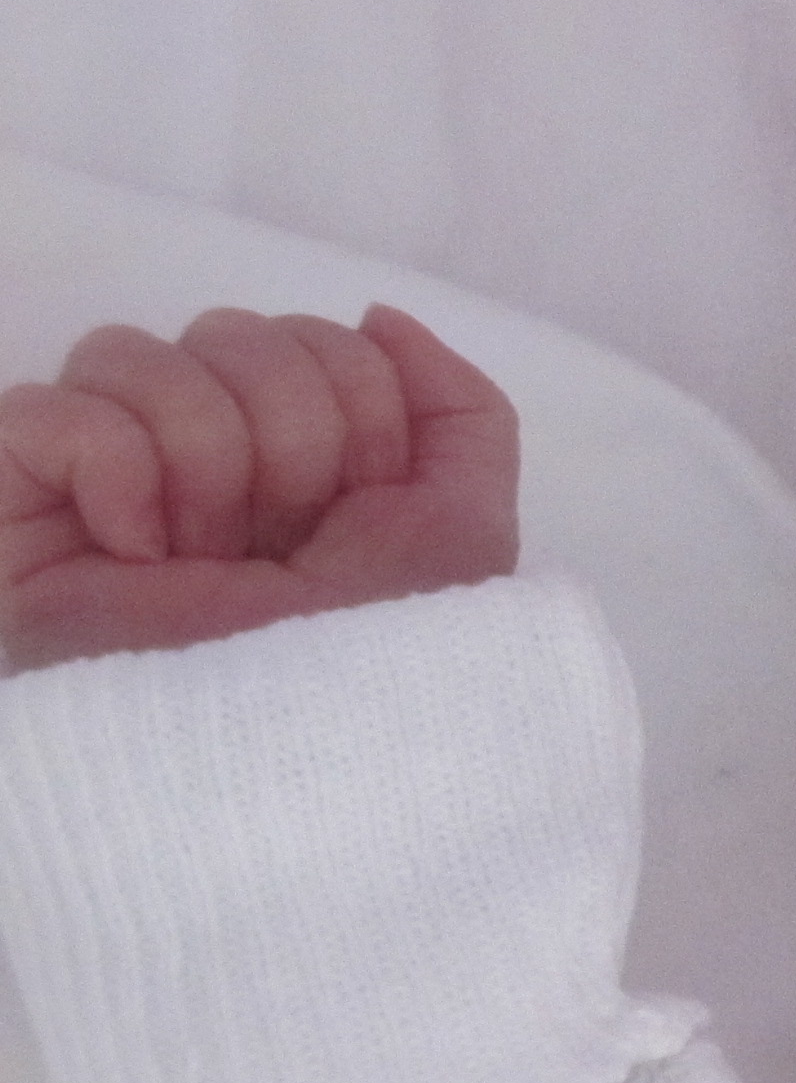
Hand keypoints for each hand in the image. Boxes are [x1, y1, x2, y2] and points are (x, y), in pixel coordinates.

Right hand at [0, 306, 517, 670]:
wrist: (287, 764)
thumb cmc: (382, 664)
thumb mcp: (465, 531)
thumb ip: (459, 412)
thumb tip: (377, 318)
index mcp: (301, 459)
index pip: (323, 339)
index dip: (364, 418)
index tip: (358, 519)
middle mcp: (199, 459)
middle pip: (236, 332)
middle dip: (291, 440)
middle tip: (282, 548)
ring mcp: (101, 481)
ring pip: (132, 352)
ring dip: (206, 458)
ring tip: (208, 557)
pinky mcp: (16, 507)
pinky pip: (47, 411)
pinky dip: (112, 471)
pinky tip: (138, 551)